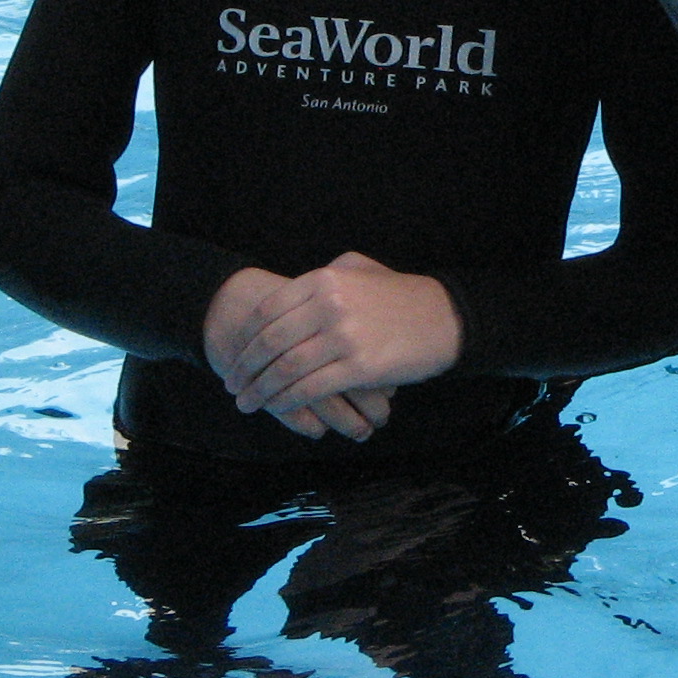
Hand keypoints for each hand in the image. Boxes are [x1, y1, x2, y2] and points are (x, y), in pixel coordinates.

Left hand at [206, 253, 461, 437]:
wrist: (446, 318)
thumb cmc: (402, 295)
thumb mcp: (362, 269)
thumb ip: (326, 274)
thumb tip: (295, 288)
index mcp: (324, 280)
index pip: (268, 310)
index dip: (244, 337)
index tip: (233, 355)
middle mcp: (329, 305)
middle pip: (270, 341)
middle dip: (244, 367)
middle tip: (232, 384)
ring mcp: (344, 337)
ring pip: (285, 368)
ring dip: (260, 389)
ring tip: (246, 402)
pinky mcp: (359, 367)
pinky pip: (310, 388)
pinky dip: (287, 401)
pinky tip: (277, 408)